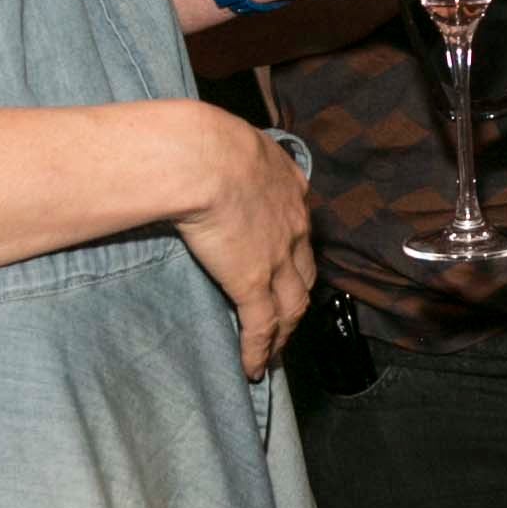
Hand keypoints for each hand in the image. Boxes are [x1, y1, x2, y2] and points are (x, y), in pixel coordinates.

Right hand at [174, 109, 314, 378]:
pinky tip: (252, 369)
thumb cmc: (206, 139)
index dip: (296, 255)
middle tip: (287, 320)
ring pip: (291, 307)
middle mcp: (294, 227)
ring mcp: (277, 259)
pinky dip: (259, 351)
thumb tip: (213, 153)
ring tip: (274, 352)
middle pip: (304, 275)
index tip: (287, 269)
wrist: (202, 156)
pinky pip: (261, 327)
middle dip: (297, 300)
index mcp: (289, 190)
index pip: (300, 231)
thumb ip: (237, 153)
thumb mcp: (234, 138)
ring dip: (284, 333)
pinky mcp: (254, 283)